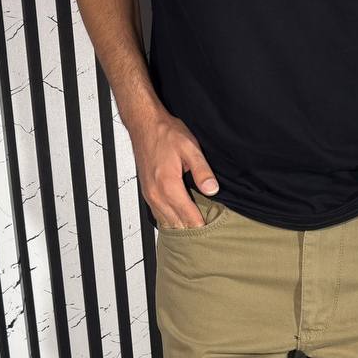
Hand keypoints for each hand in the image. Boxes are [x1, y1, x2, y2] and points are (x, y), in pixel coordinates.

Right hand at [130, 109, 218, 228]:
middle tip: (208, 233)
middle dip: (193, 230)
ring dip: (182, 228)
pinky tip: (181, 220)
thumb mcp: (190, 148)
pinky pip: (159, 215)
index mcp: (169, 185)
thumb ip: (202, 171)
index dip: (202, 226)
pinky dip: (171, 221)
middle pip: (178, 225)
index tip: (214, 231)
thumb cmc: (165, 133)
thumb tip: (212, 189)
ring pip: (167, 223)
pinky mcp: (147, 194)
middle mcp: (156, 194)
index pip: (189, 217)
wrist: (144, 124)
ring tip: (197, 229)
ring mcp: (150, 195)